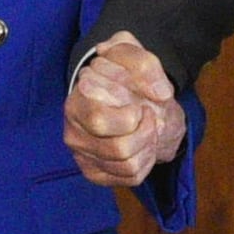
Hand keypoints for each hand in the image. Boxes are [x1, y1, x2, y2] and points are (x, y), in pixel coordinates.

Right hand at [63, 31, 184, 189]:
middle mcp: (73, 132)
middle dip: (145, 132)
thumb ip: (145, 65)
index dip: (131, 116)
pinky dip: (146, 161)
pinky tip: (142, 145)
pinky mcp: (95, 173)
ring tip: (147, 129)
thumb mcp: (134, 56)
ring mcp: (83, 155)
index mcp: (75, 102)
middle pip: (118, 148)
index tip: (139, 104)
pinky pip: (130, 177)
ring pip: (127, 164)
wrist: (129, 98)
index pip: (99, 120)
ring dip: (148, 145)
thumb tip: (160, 93)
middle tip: (148, 117)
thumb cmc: (127, 78)